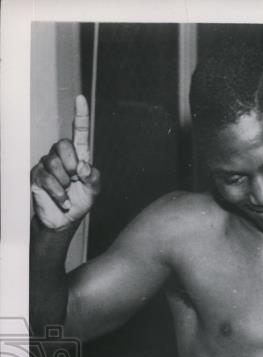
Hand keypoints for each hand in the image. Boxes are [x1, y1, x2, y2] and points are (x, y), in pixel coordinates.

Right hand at [30, 95, 100, 230]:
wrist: (64, 221)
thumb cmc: (79, 203)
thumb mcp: (93, 191)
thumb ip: (94, 177)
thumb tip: (83, 165)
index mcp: (78, 156)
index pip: (79, 132)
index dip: (80, 115)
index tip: (81, 99)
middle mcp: (61, 156)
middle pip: (63, 145)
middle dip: (71, 164)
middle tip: (74, 179)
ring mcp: (46, 164)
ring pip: (54, 163)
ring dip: (64, 183)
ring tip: (68, 194)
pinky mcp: (36, 175)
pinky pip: (48, 178)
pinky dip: (59, 193)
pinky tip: (63, 201)